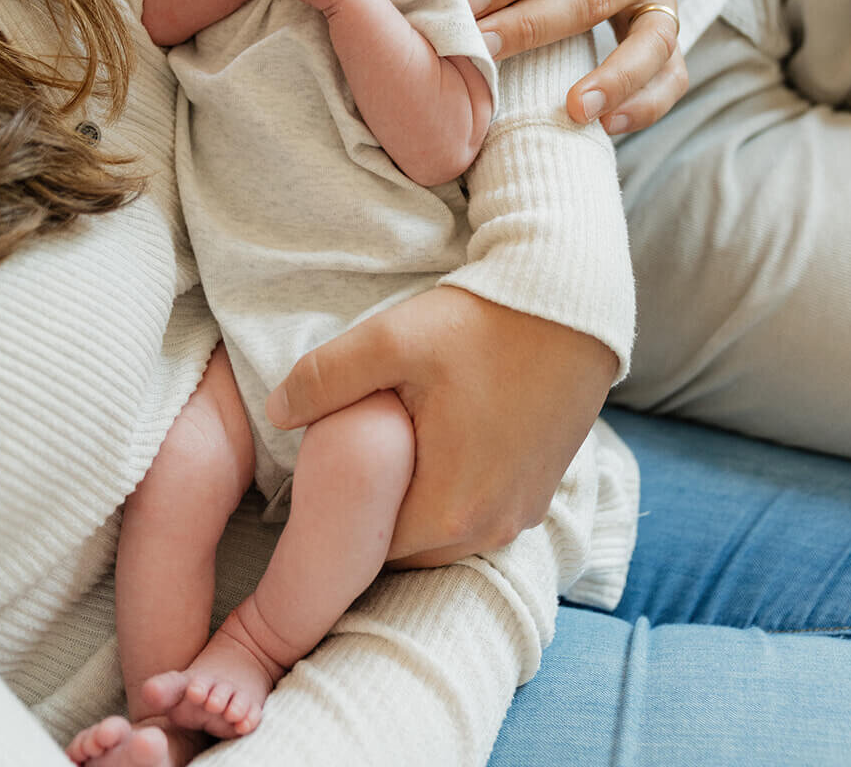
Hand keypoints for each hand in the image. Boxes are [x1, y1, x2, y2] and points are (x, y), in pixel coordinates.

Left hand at [266, 287, 617, 565]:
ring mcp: (521, 514)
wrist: (575, 302)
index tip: (319, 475)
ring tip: (397, 447)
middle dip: (375, 512)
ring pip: (443, 533)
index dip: (336, 515)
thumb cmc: (484, 322)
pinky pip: (480, 513)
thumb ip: (324, 379)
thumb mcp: (392, 340)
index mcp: (447, 510)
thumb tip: (275, 413)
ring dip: (416, 501)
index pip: (365, 548)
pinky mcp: (541, 492)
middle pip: (405, 547)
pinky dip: (454, 489)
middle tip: (352, 457)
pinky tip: (441, 441)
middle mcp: (489, 529)